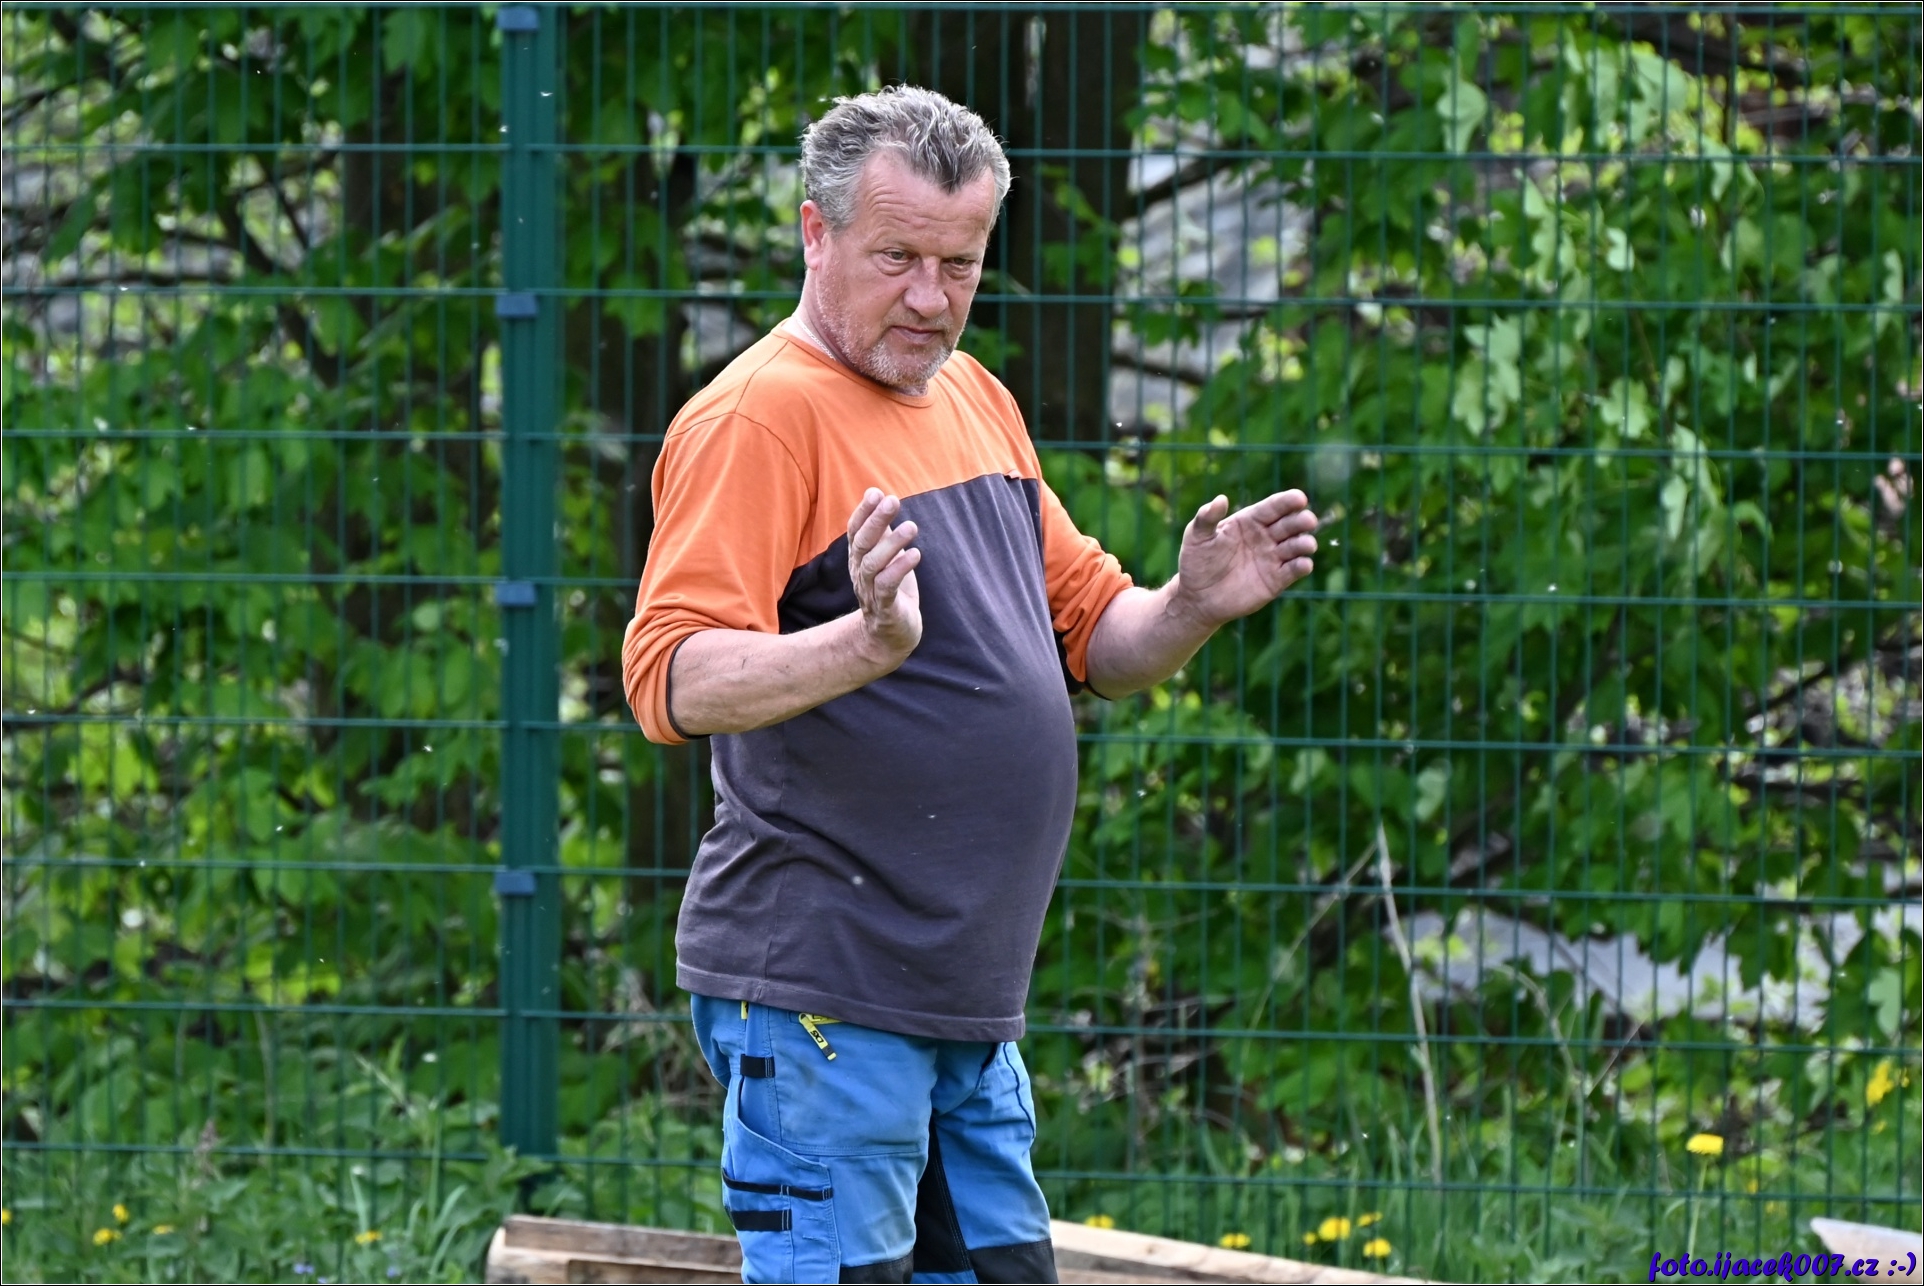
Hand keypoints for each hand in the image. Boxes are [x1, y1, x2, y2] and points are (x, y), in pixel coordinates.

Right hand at [846, 488, 922, 664]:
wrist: (889, 637)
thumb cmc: (890, 591)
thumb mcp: (886, 557)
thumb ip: (882, 531)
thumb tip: (879, 495)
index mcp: (859, 560)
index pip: (855, 532)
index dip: (863, 512)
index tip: (875, 492)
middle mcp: (860, 575)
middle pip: (862, 544)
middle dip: (876, 521)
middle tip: (893, 500)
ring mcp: (871, 593)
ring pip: (873, 566)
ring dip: (891, 544)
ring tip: (912, 527)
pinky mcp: (886, 610)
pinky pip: (887, 588)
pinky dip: (899, 570)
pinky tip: (916, 555)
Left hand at [1171, 489, 1318, 626]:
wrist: (1197, 597)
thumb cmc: (1196, 561)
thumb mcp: (1196, 536)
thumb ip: (1207, 517)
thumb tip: (1221, 499)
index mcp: (1250, 520)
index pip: (1274, 507)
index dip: (1288, 501)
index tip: (1300, 498)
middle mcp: (1266, 536)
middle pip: (1290, 524)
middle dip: (1301, 520)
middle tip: (1307, 520)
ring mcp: (1273, 558)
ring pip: (1297, 546)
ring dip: (1304, 543)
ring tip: (1306, 544)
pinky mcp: (1276, 580)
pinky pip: (1294, 570)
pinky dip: (1302, 566)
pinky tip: (1303, 564)